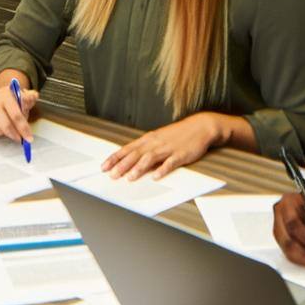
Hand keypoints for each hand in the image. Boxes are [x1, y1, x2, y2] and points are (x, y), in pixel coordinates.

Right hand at [0, 80, 37, 142]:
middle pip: (5, 126)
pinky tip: (0, 127)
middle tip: (20, 139)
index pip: (16, 115)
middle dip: (15, 135)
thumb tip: (33, 97)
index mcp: (6, 94)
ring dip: (6, 134)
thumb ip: (31, 97)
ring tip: (10, 128)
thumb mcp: (25, 95)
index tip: (29, 139)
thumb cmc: (14, 99)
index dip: (23, 129)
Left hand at [101, 114, 220, 180]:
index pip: (128, 149)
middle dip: (122, 165)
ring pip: (150, 158)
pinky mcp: (181, 154)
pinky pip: (170, 163)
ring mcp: (168, 148)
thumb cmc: (178, 134)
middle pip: (136, 154)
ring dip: (139, 168)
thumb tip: (131, 160)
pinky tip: (156, 176)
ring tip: (130, 177)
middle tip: (112, 175)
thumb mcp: (159, 138)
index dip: (115, 158)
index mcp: (149, 139)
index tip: (104, 166)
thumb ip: (145, 149)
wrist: (200, 126)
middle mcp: (156, 143)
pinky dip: (163, 170)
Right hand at [272, 190, 304, 265]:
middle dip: (301, 251)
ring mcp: (279, 225)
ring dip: (301, 256)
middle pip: (285, 237)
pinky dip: (301, 257)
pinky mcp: (283, 237)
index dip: (304, 236)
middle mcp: (280, 213)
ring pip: (285, 247)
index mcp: (289, 201)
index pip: (291, 222)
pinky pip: (288, 251)